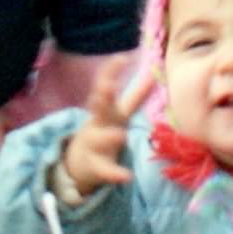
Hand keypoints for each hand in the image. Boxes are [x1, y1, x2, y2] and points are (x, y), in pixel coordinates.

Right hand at [61, 56, 136, 194]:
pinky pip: (107, 170)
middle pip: (99, 108)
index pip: (105, 86)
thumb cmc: (103, 131)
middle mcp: (98, 124)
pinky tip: (126, 176)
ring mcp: (95, 145)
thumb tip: (154, 75)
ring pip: (101, 139)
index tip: (121, 57)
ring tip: (120, 135)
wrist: (78, 163)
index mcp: (106, 110)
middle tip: (107, 86)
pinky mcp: (97, 166)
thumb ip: (135, 96)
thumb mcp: (117, 113)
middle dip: (102, 97)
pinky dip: (115, 173)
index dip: (111, 72)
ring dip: (109, 136)